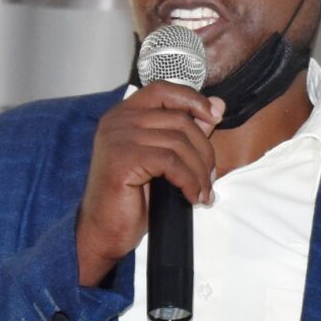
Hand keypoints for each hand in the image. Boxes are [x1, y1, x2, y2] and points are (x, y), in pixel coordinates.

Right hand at [76, 82, 223, 285]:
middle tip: (210, 177)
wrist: (104, 231)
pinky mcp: (122, 158)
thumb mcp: (163, 160)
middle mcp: (117, 120)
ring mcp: (117, 137)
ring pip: (178, 142)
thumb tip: (217, 106)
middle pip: (178, 119)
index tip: (215, 116)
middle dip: (204, 150)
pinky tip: (192, 196)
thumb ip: (185, 131)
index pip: (163, 89)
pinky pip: (170, 162)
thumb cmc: (130, 198)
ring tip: (203, 191)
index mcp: (123, 115)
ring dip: (199, 170)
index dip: (192, 99)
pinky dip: (189, 180)